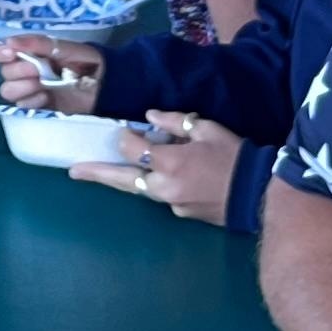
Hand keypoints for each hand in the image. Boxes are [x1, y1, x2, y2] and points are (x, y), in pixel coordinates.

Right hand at [0, 33, 104, 105]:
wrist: (105, 83)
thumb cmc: (85, 60)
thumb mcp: (63, 46)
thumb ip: (36, 43)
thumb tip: (9, 41)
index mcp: (25, 52)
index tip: (9, 53)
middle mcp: (21, 70)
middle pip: (2, 73)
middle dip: (19, 70)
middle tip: (39, 70)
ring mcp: (28, 90)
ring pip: (8, 90)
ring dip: (23, 87)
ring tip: (43, 84)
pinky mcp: (35, 107)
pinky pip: (21, 106)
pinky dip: (32, 101)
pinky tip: (47, 97)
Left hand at [71, 113, 243, 225]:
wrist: (258, 192)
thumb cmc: (235, 155)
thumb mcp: (208, 129)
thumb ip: (176, 122)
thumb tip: (149, 116)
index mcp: (169, 161)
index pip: (132, 148)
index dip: (125, 136)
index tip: (125, 129)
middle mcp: (163, 186)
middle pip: (123, 178)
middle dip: (97, 173)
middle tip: (73, 171)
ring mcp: (171, 203)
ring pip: (140, 189)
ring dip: (122, 180)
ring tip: (100, 173)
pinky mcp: (182, 214)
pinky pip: (162, 196)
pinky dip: (156, 184)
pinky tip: (161, 177)